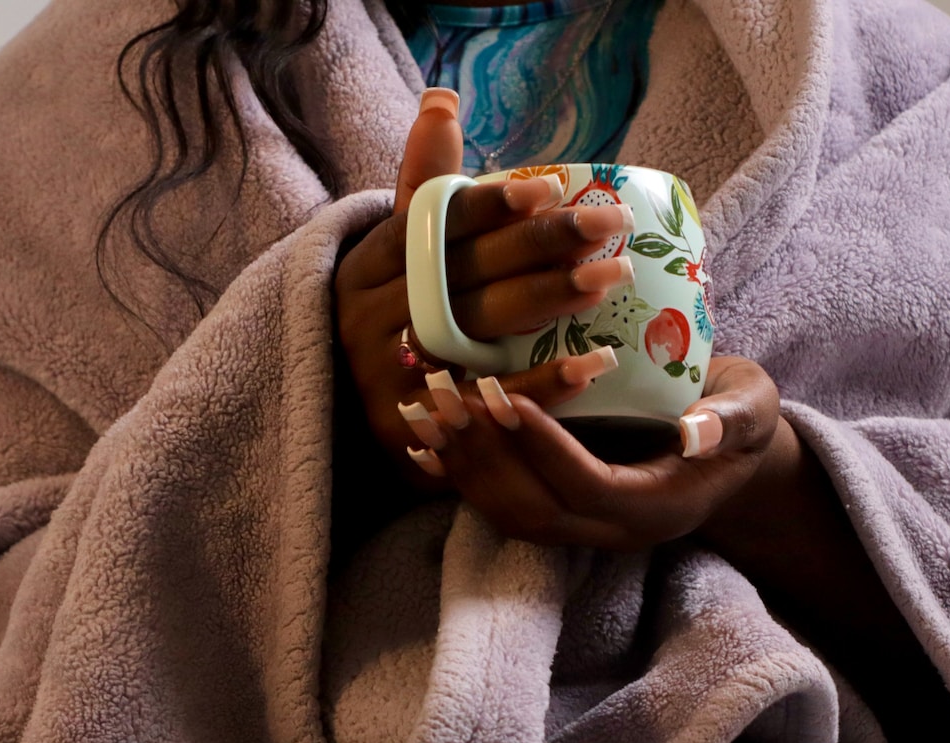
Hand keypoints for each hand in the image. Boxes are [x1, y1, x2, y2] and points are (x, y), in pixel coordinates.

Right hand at [333, 89, 638, 483]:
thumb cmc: (388, 321)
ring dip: (546, 302)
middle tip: (609, 225)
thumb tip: (441, 102)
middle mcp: (371, 320)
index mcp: (367, 268)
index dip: (489, 207)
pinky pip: (486, 403)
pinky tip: (594, 363)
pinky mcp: (413, 433)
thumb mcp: (394, 256)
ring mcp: (387, 379)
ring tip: (611, 278)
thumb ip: (424, 187)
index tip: (549, 188)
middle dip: (539, 247)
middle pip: (463, 277)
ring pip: (475, 333)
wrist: (339, 417)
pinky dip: (541, 384)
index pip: (430, 229)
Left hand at [405, 355, 788, 549]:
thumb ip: (730, 419)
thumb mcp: (753, 408)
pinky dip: (462, 475)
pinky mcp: (559, 515)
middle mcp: (614, 532)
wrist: (728, 454)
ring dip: (465, 467)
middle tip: (451, 398)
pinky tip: (425, 438)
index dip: (544, 447)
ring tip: (428, 409)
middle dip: (489, 457)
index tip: (505, 395)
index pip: (589, 488)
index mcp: (659, 508)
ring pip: (509, 516)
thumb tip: (696, 432)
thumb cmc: (739, 416)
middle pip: (537, 512)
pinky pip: (501, 506)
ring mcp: (583, 532)